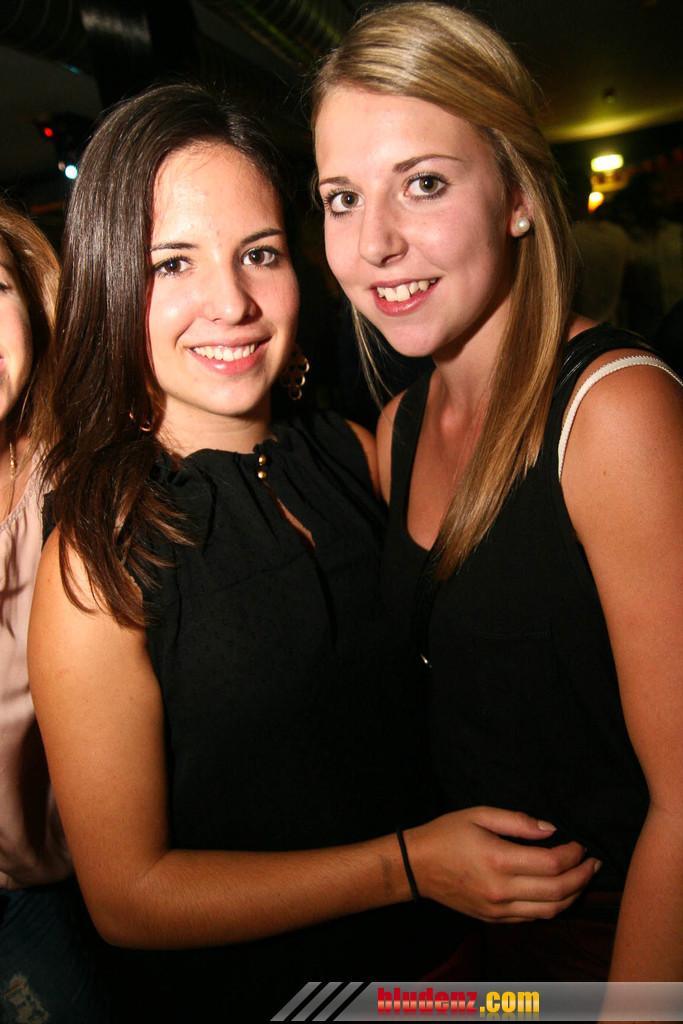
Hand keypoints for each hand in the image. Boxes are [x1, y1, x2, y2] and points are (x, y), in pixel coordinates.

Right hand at [406, 805, 599, 921]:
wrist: (417, 867)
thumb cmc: (446, 834)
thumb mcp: (478, 815)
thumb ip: (517, 821)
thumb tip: (551, 829)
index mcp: (498, 860)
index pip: (552, 864)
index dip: (574, 855)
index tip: (580, 844)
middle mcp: (501, 890)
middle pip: (558, 892)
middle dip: (583, 877)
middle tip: (594, 863)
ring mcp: (499, 909)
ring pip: (551, 911)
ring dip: (574, 895)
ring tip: (584, 878)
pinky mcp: (495, 919)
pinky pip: (534, 918)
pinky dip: (554, 907)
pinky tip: (561, 892)